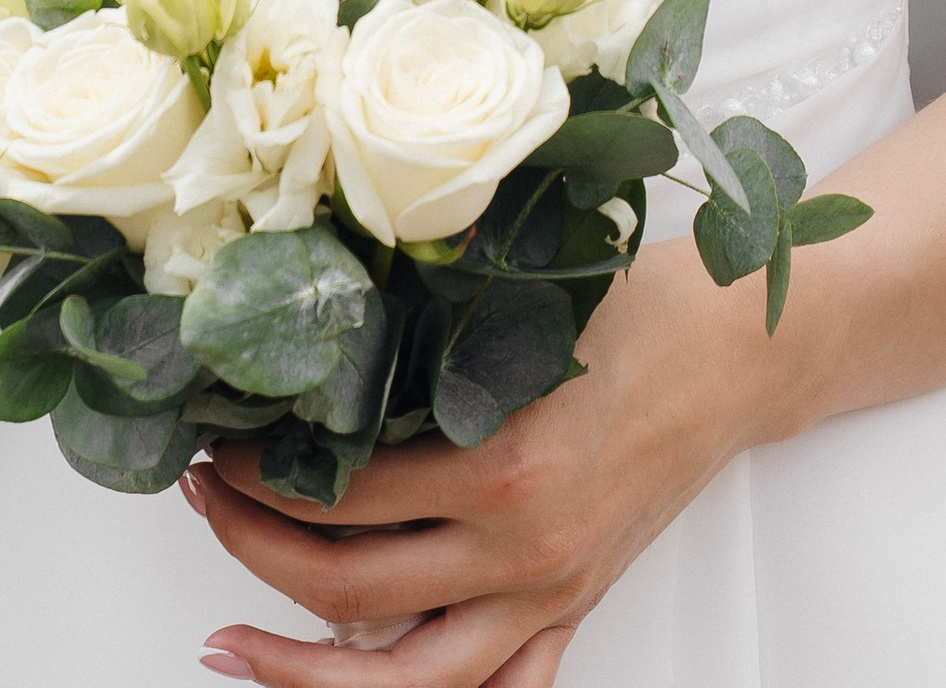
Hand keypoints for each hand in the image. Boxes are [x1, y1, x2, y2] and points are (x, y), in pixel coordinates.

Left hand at [186, 243, 796, 685]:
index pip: (340, 494)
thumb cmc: (640, 306)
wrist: (742, 351)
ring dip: (300, 668)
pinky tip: (352, 681)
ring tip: (231, 641)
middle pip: (348, 592)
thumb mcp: (522, 295)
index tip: (212, 442)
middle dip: (251, 551)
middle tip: (203, 502)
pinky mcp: (572, 613)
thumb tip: (312, 310)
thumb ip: (425, 316)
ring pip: (404, 683)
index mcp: (504, 466)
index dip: (256, 475)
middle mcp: (524, 550)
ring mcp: (549, 596)